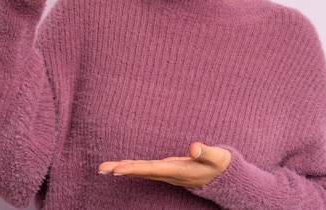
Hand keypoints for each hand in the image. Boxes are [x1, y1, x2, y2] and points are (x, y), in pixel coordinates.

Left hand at [97, 142, 230, 187]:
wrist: (225, 177)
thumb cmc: (221, 164)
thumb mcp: (217, 157)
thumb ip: (206, 152)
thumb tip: (193, 148)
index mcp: (179, 170)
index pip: (152, 169)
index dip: (134, 169)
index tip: (117, 170)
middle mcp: (169, 173)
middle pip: (141, 172)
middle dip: (121, 170)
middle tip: (101, 169)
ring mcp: (167, 172)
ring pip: (142, 171)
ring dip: (123, 169)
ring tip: (104, 169)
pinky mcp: (167, 169)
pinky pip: (146, 169)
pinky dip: (132, 167)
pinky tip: (121, 166)